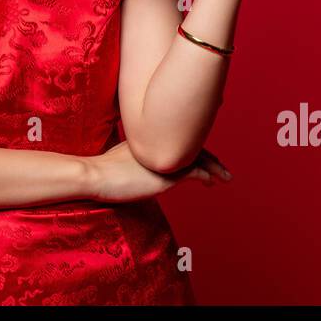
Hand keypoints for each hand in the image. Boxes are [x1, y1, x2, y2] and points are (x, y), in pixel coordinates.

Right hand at [87, 140, 231, 202]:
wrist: (95, 176)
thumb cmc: (102, 171)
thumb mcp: (122, 158)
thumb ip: (135, 158)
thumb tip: (135, 166)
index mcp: (151, 139)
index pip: (180, 137)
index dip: (194, 143)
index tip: (204, 150)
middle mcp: (161, 144)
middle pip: (193, 145)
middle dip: (210, 157)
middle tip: (222, 168)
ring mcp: (165, 157)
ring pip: (199, 158)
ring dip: (215, 167)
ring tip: (225, 177)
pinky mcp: (167, 174)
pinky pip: (195, 172)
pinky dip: (206, 175)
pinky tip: (211, 183)